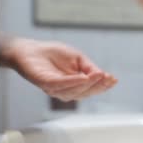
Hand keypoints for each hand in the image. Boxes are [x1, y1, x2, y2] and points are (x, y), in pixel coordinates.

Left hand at [0, 38, 116, 101]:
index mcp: (75, 86)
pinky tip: (82, 77)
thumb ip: (89, 67)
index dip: (103, 85)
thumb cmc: (52, 54)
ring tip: (99, 75)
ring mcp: (55, 89)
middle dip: (98, 85)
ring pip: (75, 91)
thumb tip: (101, 74)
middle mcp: (66, 91)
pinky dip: (73, 82)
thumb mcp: (77, 58)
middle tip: (107, 77)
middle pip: (85, 92)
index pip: (91, 89)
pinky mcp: (45, 83)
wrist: (29, 49)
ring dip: (88, 84)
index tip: (113, 79)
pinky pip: (60, 85)